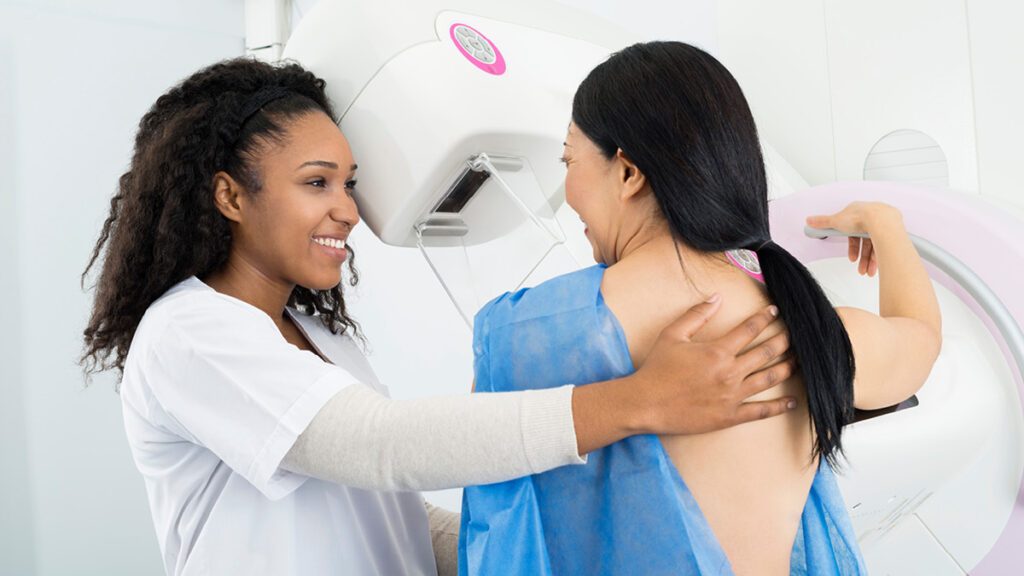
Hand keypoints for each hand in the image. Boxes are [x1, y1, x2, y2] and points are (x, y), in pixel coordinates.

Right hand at [635, 296, 795, 435]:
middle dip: (784, 340)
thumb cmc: (656, 368)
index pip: (749, 329)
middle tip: (796, 334)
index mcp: (717, 351)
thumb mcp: (672, 334)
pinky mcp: (729, 416)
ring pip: (768, 379)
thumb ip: (696, 314)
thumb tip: (717, 297)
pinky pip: (760, 411)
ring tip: (800, 361)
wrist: (646, 403)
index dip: (764, 317)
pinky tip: (792, 402)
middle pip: (766, 353)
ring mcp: (732, 396)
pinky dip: (778, 406)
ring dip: (787, 368)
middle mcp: (729, 372)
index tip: (774, 311)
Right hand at [806, 201, 901, 277]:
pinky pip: (885, 246)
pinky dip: (880, 258)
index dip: (852, 247)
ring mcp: (884, 225)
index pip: (854, 233)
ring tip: (867, 272)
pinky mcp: (892, 231)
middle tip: (860, 268)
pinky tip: (876, 266)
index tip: (851, 257)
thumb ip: (822, 222)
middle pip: (865, 241)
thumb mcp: (835, 221)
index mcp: (858, 213)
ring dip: (870, 261)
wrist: (881, 220)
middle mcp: (872, 218)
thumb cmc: (861, 217)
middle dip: (862, 257)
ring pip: (876, 245)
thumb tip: (809, 220)